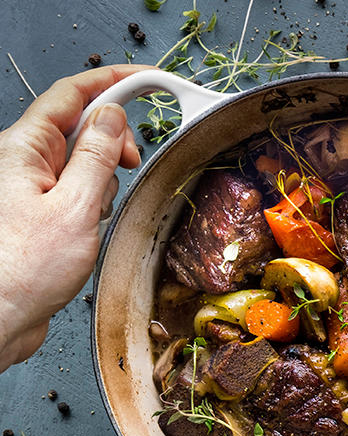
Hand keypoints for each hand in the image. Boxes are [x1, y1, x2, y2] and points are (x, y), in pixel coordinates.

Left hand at [0, 64, 150, 370]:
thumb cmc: (24, 269)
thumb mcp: (75, 207)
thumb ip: (97, 156)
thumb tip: (113, 115)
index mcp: (24, 148)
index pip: (72, 94)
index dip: (113, 80)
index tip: (149, 80)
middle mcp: (24, 161)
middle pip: (80, 126)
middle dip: (112, 142)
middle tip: (130, 165)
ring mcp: (31, 186)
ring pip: (83, 162)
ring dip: (101, 182)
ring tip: (92, 216)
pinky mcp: (40, 211)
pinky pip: (78, 191)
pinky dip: (93, 204)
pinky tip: (87, 229)